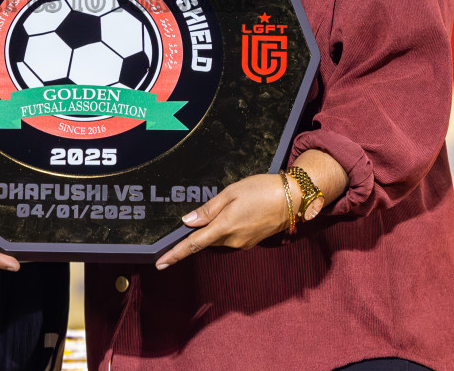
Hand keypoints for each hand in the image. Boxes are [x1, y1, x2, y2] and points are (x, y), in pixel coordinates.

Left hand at [155, 173, 289, 269]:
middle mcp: (232, 240)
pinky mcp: (251, 242)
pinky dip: (227, 228)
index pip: (193, 244)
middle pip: (206, 239)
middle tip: (210, 209)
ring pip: (219, 238)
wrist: (293, 199)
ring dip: (216, 227)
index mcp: (224, 227)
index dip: (175, 254)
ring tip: (233, 204)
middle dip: (202, 229)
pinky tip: (239, 212)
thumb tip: (188, 221)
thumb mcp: (231, 192)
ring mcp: (242, 243)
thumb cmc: (262, 190)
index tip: (160, 263)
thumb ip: (208, 209)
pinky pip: (231, 237)